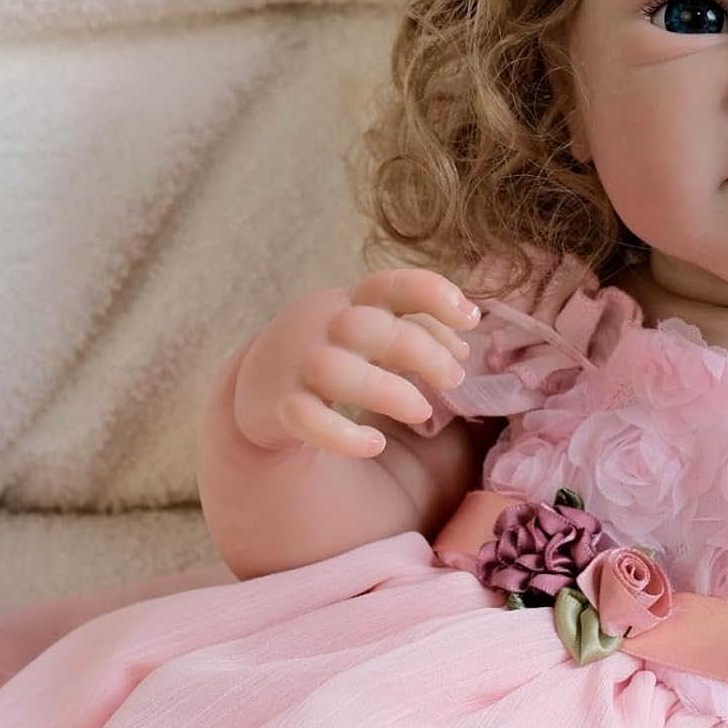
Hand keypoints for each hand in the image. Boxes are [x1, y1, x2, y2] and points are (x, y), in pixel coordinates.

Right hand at [232, 267, 481, 457]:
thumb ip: (420, 335)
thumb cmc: (339, 357)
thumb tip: (463, 349)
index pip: (390, 283)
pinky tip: (373, 443)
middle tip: (454, 379)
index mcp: (354, 302)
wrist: (256, 387)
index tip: (471, 318)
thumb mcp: (376, 336)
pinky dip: (342, 435)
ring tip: (421, 411)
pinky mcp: (279, 408)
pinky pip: (306, 419)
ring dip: (387, 392)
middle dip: (421, 351)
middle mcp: (322, 326)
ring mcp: (296, 365)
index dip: (432, 293)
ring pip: (335, 370)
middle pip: (367, 326)